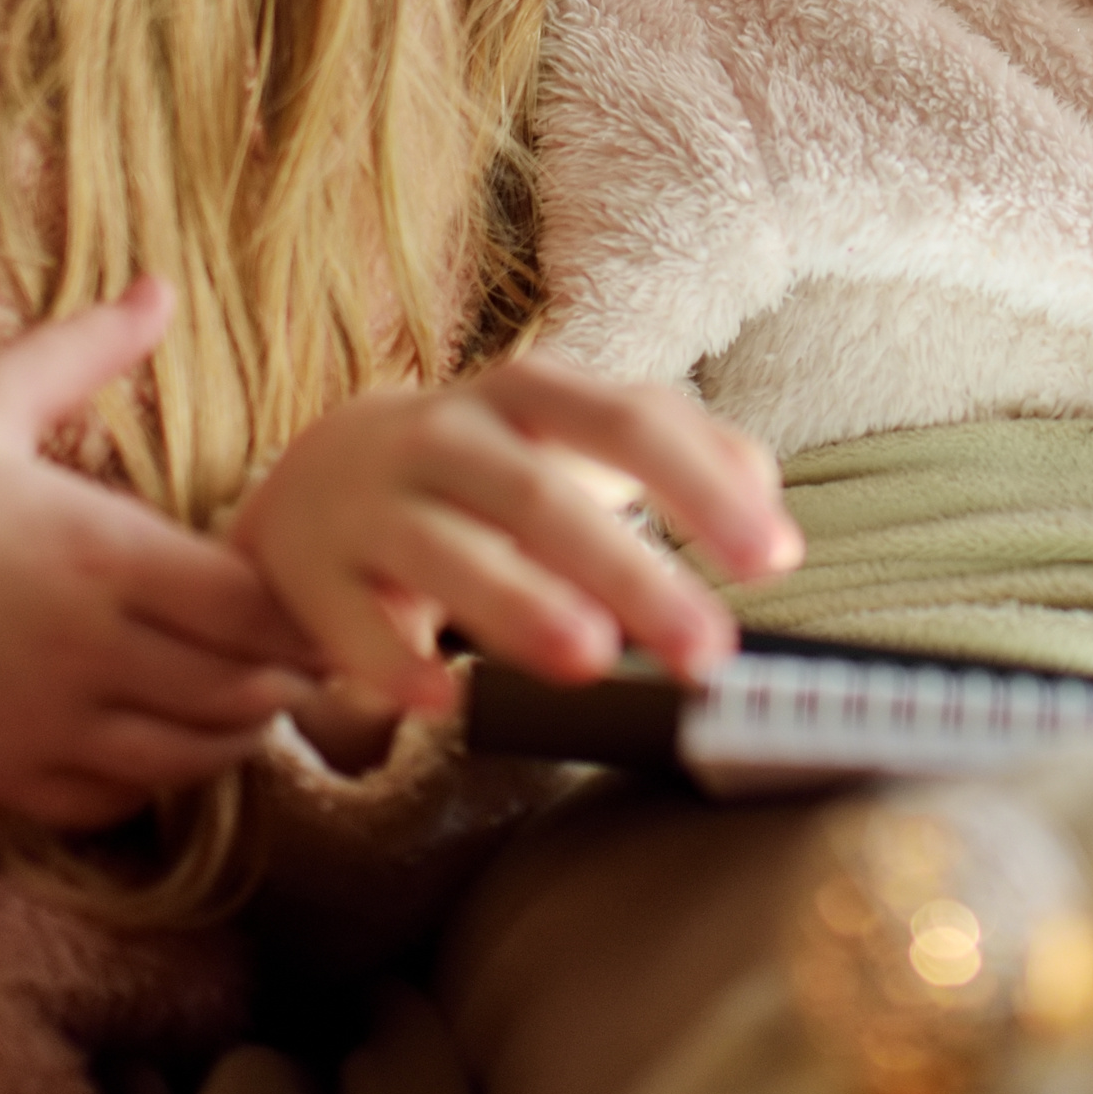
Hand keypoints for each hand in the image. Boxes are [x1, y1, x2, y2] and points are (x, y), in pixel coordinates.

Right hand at [0, 279, 322, 827]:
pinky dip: (154, 781)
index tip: (308, 591)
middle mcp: (88, 651)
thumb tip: (162, 285)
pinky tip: (156, 737)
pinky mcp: (0, 778)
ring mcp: (45, 726)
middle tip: (296, 648)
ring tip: (241, 691)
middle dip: (283, 673)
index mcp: (102, 555)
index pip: (256, 606)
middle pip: (241, 688)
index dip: (299, 609)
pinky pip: (115, 803)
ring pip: (190, 758)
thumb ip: (86, 348)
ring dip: (232, 730)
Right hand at [230, 354, 801, 721]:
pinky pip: (353, 623)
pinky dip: (395, 662)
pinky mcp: (317, 574)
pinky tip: (442, 699)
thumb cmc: (493, 466)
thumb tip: (775, 524)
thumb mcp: (583, 441)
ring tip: (589, 658)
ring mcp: (374, 502)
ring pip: (448, 550)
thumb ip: (691, 459)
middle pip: (542, 497)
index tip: (773, 559)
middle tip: (705, 649)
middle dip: (629, 572)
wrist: (324, 477)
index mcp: (531, 394)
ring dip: (519, 605)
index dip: (703, 487)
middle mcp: (448, 436)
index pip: (631, 422)